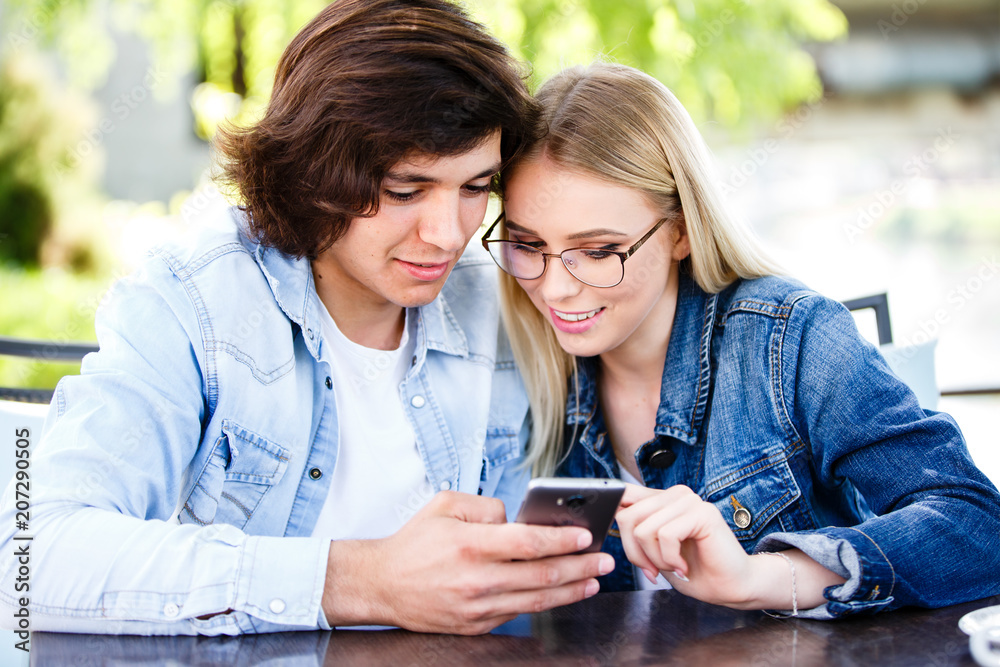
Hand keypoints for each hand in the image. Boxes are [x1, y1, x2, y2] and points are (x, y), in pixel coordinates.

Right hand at [322, 491, 613, 633]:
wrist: (382, 585)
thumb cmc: (414, 542)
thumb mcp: (445, 505)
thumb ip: (487, 507)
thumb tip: (519, 520)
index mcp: (470, 545)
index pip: (529, 543)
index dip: (562, 540)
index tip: (585, 536)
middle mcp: (477, 580)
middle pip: (542, 575)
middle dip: (580, 567)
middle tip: (604, 560)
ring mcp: (477, 608)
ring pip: (537, 600)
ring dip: (571, 590)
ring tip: (593, 580)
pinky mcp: (476, 626)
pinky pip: (518, 614)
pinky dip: (545, 604)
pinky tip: (562, 594)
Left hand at [615, 484, 843, 610]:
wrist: (730, 587)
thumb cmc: (693, 570)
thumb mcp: (653, 550)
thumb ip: (635, 529)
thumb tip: (609, 515)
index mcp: (661, 499)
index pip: (622, 497)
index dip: (613, 521)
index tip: (624, 545)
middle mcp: (674, 494)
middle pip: (627, 517)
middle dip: (635, 553)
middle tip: (654, 570)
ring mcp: (689, 501)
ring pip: (644, 529)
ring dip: (656, 559)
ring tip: (674, 566)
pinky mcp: (702, 513)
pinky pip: (665, 535)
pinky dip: (670, 559)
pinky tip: (684, 566)